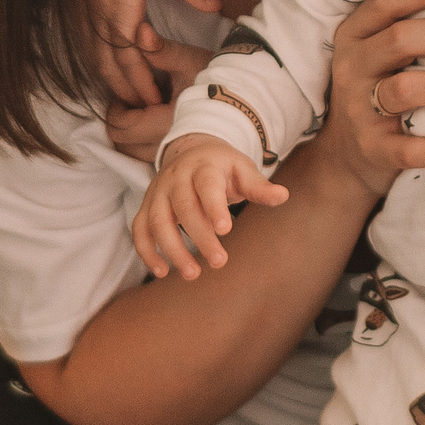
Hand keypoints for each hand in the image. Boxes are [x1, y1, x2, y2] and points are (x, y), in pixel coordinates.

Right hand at [63, 0, 219, 106]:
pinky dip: (99, 65)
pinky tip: (111, 70)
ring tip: (132, 97)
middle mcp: (97, 19)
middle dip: (128, 90)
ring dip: (113, 81)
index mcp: (120, 9)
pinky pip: (86, 48)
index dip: (142, 84)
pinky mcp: (75, 10)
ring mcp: (82, 16)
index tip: (156, 102)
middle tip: (147, 109)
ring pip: (95, 60)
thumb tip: (215, 6)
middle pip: (111, 67)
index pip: (131, 59)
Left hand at [103, 39, 215, 161]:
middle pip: (123, 145)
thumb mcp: (188, 60)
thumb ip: (160, 49)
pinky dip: (143, 142)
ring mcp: (175, 155)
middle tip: (131, 101)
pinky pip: (149, 157)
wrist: (249, 99)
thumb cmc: (218, 78)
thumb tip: (140, 31)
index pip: (122, 126)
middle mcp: (169, 145)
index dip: (115, 107)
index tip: (125, 91)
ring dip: (130, 134)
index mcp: (167, 124)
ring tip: (142, 111)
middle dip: (120, 121)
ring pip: (134, 155)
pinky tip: (154, 122)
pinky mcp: (181, 157)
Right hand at [132, 134, 287, 278]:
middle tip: (220, 262)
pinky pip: (139, 229)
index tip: (225, 229)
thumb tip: (284, 196)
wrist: (191, 150)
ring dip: (172, 249)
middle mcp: (176, 178)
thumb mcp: (243, 171)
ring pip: (157, 221)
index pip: (206, 186)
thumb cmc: (222, 167)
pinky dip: (146, 251)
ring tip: (192, 274)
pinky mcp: (146, 206)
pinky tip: (162, 272)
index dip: (214, 207)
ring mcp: (158, 192)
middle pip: (183, 207)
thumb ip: (259, 187)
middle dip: (200, 237)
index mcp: (203, 167)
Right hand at [316, 0, 424, 196]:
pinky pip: (411, 148)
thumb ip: (418, 33)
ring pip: (406, 89)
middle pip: (401, 39)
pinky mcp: (372, 149)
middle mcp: (352, 67)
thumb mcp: (384, 56)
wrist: (346, 155)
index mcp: (356, 35)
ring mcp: (358, 109)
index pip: (388, 0)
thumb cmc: (381, 91)